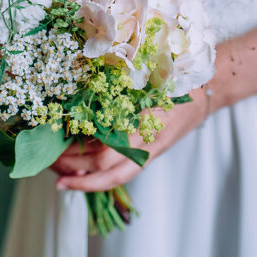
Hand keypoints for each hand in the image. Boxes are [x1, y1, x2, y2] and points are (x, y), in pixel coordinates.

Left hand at [52, 87, 211, 191]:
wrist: (208, 90)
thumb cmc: (175, 78)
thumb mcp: (147, 78)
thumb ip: (118, 90)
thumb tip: (78, 100)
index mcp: (143, 123)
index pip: (106, 152)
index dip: (78, 160)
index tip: (53, 155)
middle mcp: (147, 142)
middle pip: (105, 168)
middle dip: (74, 169)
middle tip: (48, 162)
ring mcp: (151, 151)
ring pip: (113, 176)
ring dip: (84, 178)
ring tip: (59, 174)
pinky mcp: (151, 153)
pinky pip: (123, 173)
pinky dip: (99, 176)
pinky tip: (81, 174)